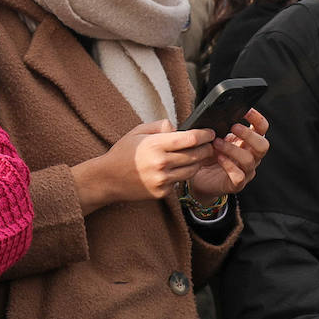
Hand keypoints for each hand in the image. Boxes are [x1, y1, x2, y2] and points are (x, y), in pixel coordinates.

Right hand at [73, 120, 215, 214]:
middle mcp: (161, 163)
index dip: (204, 135)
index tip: (210, 132)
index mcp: (155, 145)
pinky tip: (178, 168)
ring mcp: (162, 180)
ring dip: (198, 162)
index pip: (189, 139)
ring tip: (197, 156)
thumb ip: (160, 126)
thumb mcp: (138, 131)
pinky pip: (180, 181)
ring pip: (192, 170)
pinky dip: (182, 174)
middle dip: (206, 149)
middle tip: (210, 144)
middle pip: (196, 155)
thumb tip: (179, 128)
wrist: (108, 178)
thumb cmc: (123, 153)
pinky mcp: (162, 192)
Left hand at [185, 108, 270, 202]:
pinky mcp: (237, 184)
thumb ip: (219, 127)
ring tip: (216, 143)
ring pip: (249, 160)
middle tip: (232, 127)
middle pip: (263, 145)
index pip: (261, 129)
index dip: (257, 119)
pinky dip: (229, 165)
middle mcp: (251, 156)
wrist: (199, 180)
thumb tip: (216, 112)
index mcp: (247, 142)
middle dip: (248, 134)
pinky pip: (239, 175)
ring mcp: (246, 171)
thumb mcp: (214, 137)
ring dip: (232, 149)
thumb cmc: (208, 156)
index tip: (246, 110)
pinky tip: (219, 158)